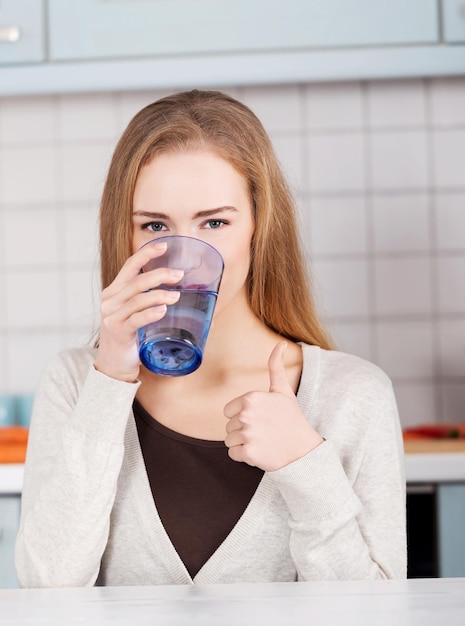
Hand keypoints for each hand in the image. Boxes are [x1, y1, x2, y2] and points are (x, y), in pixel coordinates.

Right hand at [94, 241, 183, 381]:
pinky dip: (151, 313)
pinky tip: (162, 311)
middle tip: (179, 275)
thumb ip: (150, 302)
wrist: (112, 366)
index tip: (164, 245)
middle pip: (136, 281)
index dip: (146, 254)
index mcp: (115, 292)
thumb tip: (183, 296)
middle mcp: (110, 301)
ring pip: (138, 299)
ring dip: (159, 295)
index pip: (129, 266)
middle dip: (159, 275)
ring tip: (176, 296)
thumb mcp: (135, 315)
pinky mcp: (118, 332)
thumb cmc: (128, 338)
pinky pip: (136, 319)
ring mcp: (112, 316)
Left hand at [224, 342, 323, 471]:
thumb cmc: (291, 418)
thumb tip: (280, 343)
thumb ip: (275, 366)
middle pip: (229, 426)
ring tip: (262, 441)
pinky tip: (259, 451)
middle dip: (243, 430)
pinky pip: (233, 454)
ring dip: (242, 443)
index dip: (242, 416)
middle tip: (263, 431)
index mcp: (251, 398)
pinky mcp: (248, 453)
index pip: (228, 411)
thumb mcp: (283, 390)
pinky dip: (244, 456)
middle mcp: (247, 415)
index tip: (259, 418)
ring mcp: (247, 434)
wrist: (303, 450)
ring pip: (229, 440)